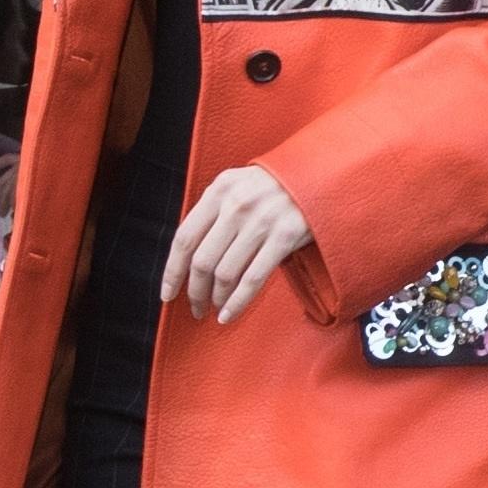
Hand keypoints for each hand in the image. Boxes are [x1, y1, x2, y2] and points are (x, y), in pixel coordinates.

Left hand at [162, 166, 310, 324]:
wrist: (319, 173)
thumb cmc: (273, 185)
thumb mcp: (237, 185)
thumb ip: (213, 211)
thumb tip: (188, 256)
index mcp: (218, 191)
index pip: (184, 238)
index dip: (172, 271)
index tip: (168, 294)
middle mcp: (235, 205)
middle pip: (202, 261)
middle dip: (195, 292)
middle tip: (195, 308)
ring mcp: (261, 221)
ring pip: (226, 273)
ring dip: (216, 299)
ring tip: (215, 309)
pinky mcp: (284, 237)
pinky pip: (253, 279)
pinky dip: (237, 302)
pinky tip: (229, 314)